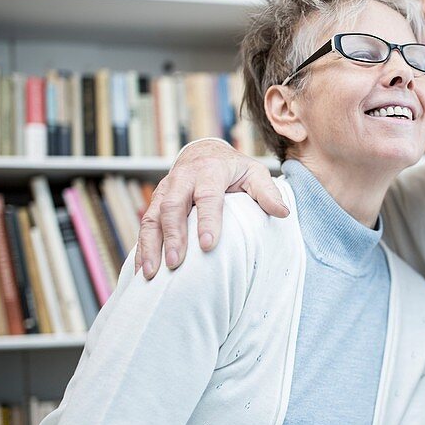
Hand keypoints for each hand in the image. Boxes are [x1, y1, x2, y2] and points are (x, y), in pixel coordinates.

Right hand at [135, 139, 288, 279]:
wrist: (204, 152)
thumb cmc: (234, 169)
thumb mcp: (254, 173)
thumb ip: (267, 192)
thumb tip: (283, 213)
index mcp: (210, 171)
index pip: (207, 196)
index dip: (207, 220)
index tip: (209, 245)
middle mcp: (183, 179)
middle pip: (173, 206)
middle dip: (173, 236)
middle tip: (176, 264)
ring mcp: (165, 190)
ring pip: (153, 216)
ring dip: (151, 245)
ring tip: (152, 273)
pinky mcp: (155, 202)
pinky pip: (145, 224)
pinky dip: (142, 248)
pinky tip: (142, 271)